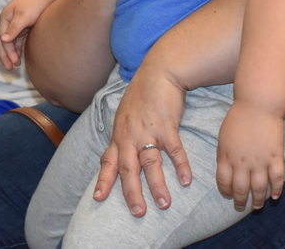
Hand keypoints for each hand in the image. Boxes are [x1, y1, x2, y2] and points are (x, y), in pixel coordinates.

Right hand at [0, 0, 54, 68]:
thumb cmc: (36, 3)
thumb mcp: (24, 16)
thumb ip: (14, 28)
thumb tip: (3, 39)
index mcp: (5, 17)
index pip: (1, 38)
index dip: (5, 52)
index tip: (12, 63)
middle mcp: (8, 20)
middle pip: (2, 41)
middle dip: (5, 55)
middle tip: (10, 68)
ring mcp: (15, 22)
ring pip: (10, 41)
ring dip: (11, 53)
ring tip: (16, 65)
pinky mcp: (24, 24)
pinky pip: (17, 39)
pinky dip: (17, 48)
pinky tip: (20, 56)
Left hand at [93, 65, 191, 216]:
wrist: (158, 71)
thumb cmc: (143, 93)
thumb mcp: (125, 113)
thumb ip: (124, 134)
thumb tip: (121, 150)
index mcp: (119, 134)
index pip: (108, 162)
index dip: (103, 181)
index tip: (97, 198)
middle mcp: (129, 135)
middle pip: (127, 168)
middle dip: (131, 192)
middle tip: (138, 213)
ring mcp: (147, 131)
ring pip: (150, 163)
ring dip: (157, 185)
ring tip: (164, 204)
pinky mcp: (166, 125)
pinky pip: (174, 149)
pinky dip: (181, 165)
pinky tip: (187, 180)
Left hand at [216, 100, 284, 210]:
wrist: (258, 105)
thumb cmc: (238, 117)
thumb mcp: (223, 136)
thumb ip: (224, 154)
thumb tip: (226, 169)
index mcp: (226, 156)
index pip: (223, 181)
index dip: (226, 191)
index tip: (228, 195)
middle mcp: (242, 162)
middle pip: (240, 189)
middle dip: (240, 201)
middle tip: (241, 207)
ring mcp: (260, 161)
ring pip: (258, 188)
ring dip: (258, 201)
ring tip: (257, 207)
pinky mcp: (275, 158)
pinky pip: (277, 179)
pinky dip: (277, 190)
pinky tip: (275, 196)